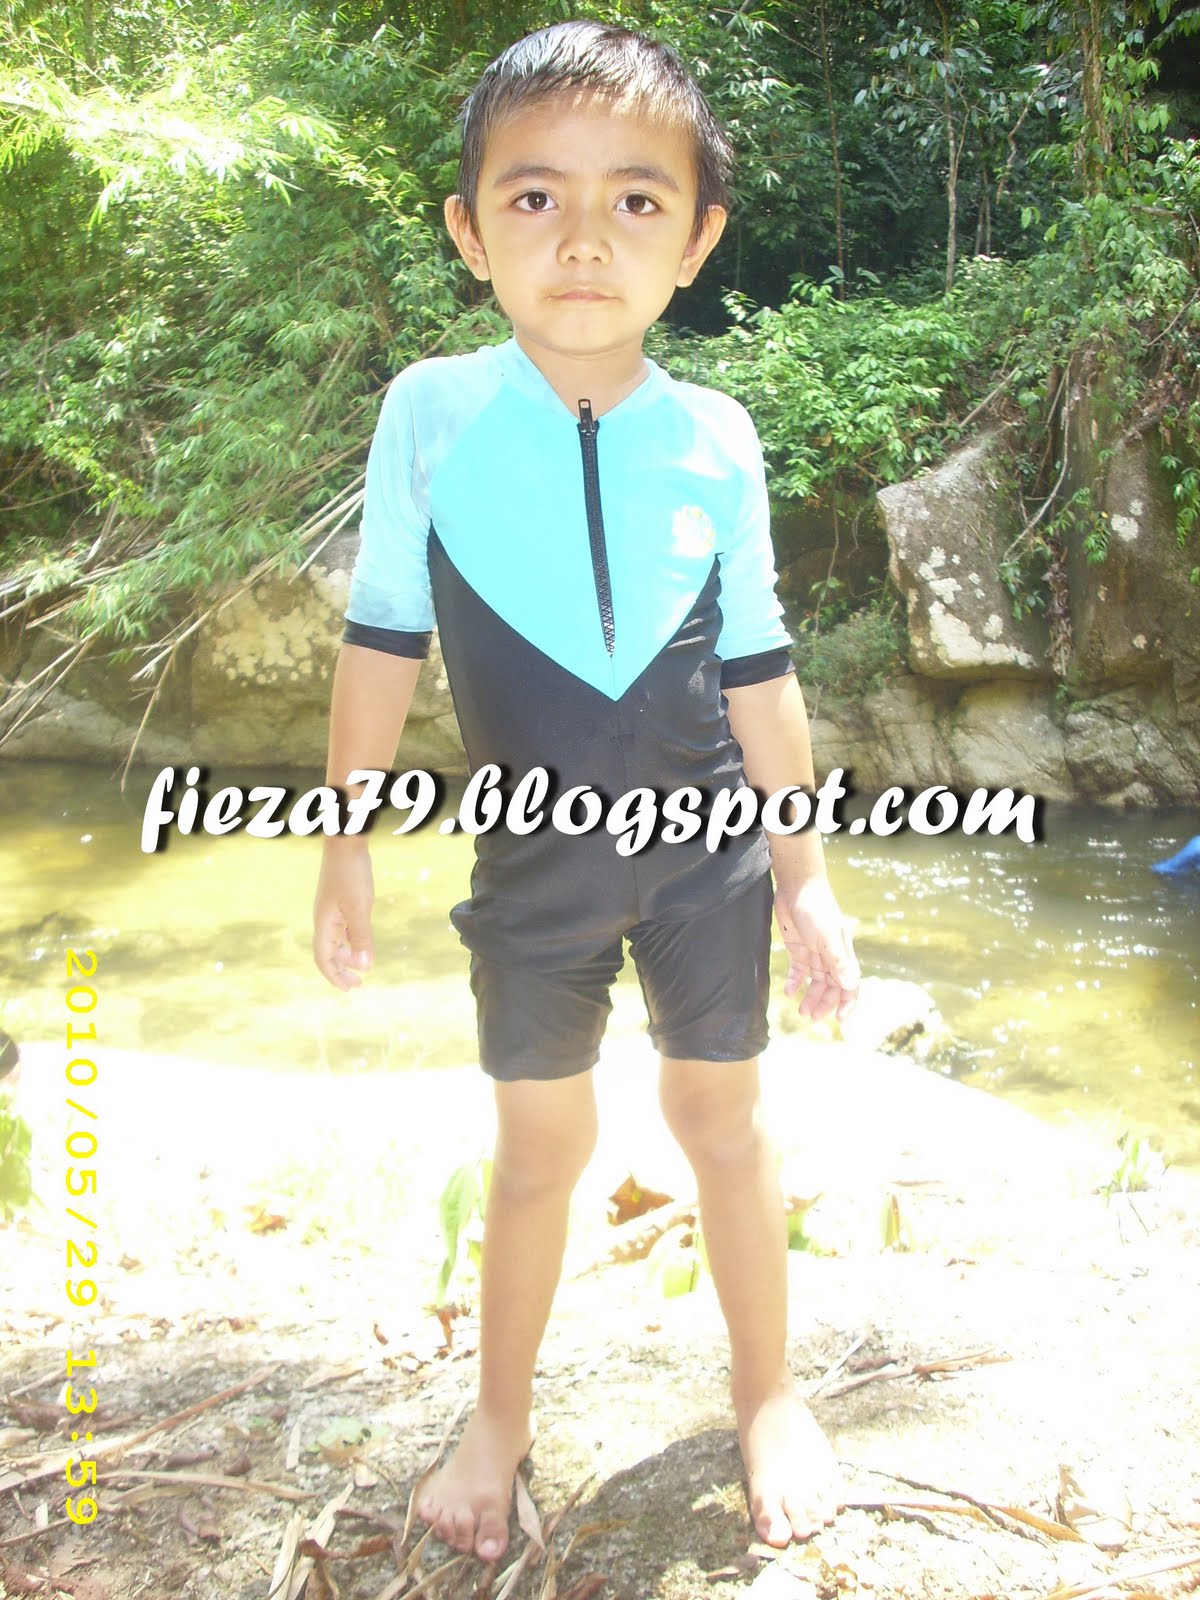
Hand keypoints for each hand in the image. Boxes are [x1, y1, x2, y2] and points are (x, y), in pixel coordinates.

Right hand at [313, 844, 374, 990]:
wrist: (346, 843)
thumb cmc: (350, 874)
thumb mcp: (359, 907)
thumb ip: (362, 936)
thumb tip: (365, 966)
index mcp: (324, 924)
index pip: (324, 959)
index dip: (334, 976)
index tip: (350, 989)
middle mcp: (324, 920)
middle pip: (329, 953)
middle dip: (341, 971)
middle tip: (358, 985)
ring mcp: (331, 911)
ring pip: (336, 942)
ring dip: (347, 957)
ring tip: (363, 968)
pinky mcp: (340, 902)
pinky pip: (343, 929)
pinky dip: (351, 941)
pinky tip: (362, 943)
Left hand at [774, 876, 859, 1023]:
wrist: (797, 886)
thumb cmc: (816, 908)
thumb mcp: (827, 936)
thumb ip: (838, 961)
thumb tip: (851, 985)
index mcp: (843, 953)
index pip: (850, 984)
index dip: (847, 1003)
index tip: (840, 1020)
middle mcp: (831, 955)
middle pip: (831, 986)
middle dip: (824, 1004)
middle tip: (811, 1018)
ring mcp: (815, 951)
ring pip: (815, 981)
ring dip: (810, 997)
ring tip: (802, 1012)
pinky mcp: (799, 946)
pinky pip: (799, 970)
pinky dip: (795, 981)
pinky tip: (788, 992)